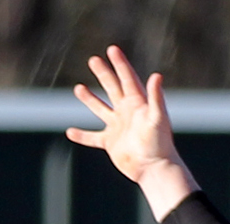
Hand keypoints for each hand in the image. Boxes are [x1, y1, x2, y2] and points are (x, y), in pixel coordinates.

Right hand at [65, 46, 195, 215]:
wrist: (154, 168)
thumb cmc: (159, 143)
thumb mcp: (157, 117)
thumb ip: (156, 97)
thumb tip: (156, 75)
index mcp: (138, 103)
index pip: (128, 78)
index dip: (120, 64)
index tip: (112, 49)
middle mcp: (127, 113)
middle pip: (113, 88)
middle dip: (104, 73)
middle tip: (93, 59)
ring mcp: (118, 127)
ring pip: (100, 109)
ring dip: (90, 99)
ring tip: (78, 88)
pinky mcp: (111, 143)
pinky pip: (93, 138)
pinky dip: (82, 135)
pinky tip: (70, 132)